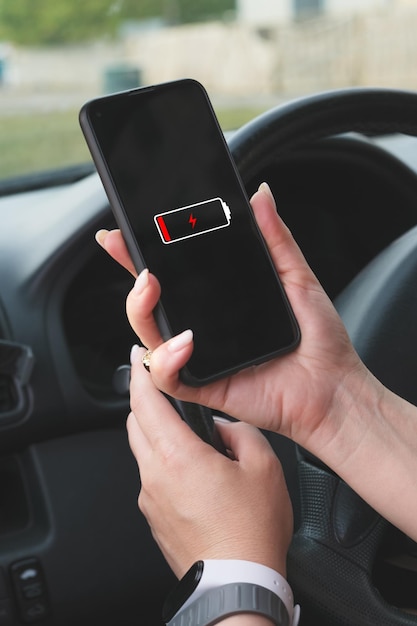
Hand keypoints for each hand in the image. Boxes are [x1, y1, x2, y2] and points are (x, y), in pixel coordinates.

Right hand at [97, 183, 365, 456]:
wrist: (333, 386)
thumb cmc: (318, 339)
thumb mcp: (297, 278)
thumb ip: (275, 239)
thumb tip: (262, 195)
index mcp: (216, 300)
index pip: (170, 274)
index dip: (141, 254)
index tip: (124, 231)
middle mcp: (200, 326)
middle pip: (148, 301)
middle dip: (129, 275)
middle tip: (128, 249)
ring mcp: (197, 357)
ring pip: (148, 334)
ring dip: (139, 309)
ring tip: (151, 286)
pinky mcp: (202, 386)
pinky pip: (167, 376)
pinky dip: (167, 359)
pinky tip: (185, 341)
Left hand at [127, 346, 292, 578]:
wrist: (238, 585)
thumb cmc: (251, 532)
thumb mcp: (263, 466)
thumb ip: (241, 431)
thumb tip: (225, 427)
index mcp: (178, 457)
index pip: (146, 402)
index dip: (141, 373)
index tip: (140, 356)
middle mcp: (155, 477)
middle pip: (135, 423)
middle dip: (146, 399)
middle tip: (164, 387)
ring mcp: (151, 500)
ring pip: (142, 450)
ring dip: (155, 432)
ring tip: (186, 430)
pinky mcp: (155, 518)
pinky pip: (152, 477)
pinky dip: (164, 461)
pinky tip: (194, 470)